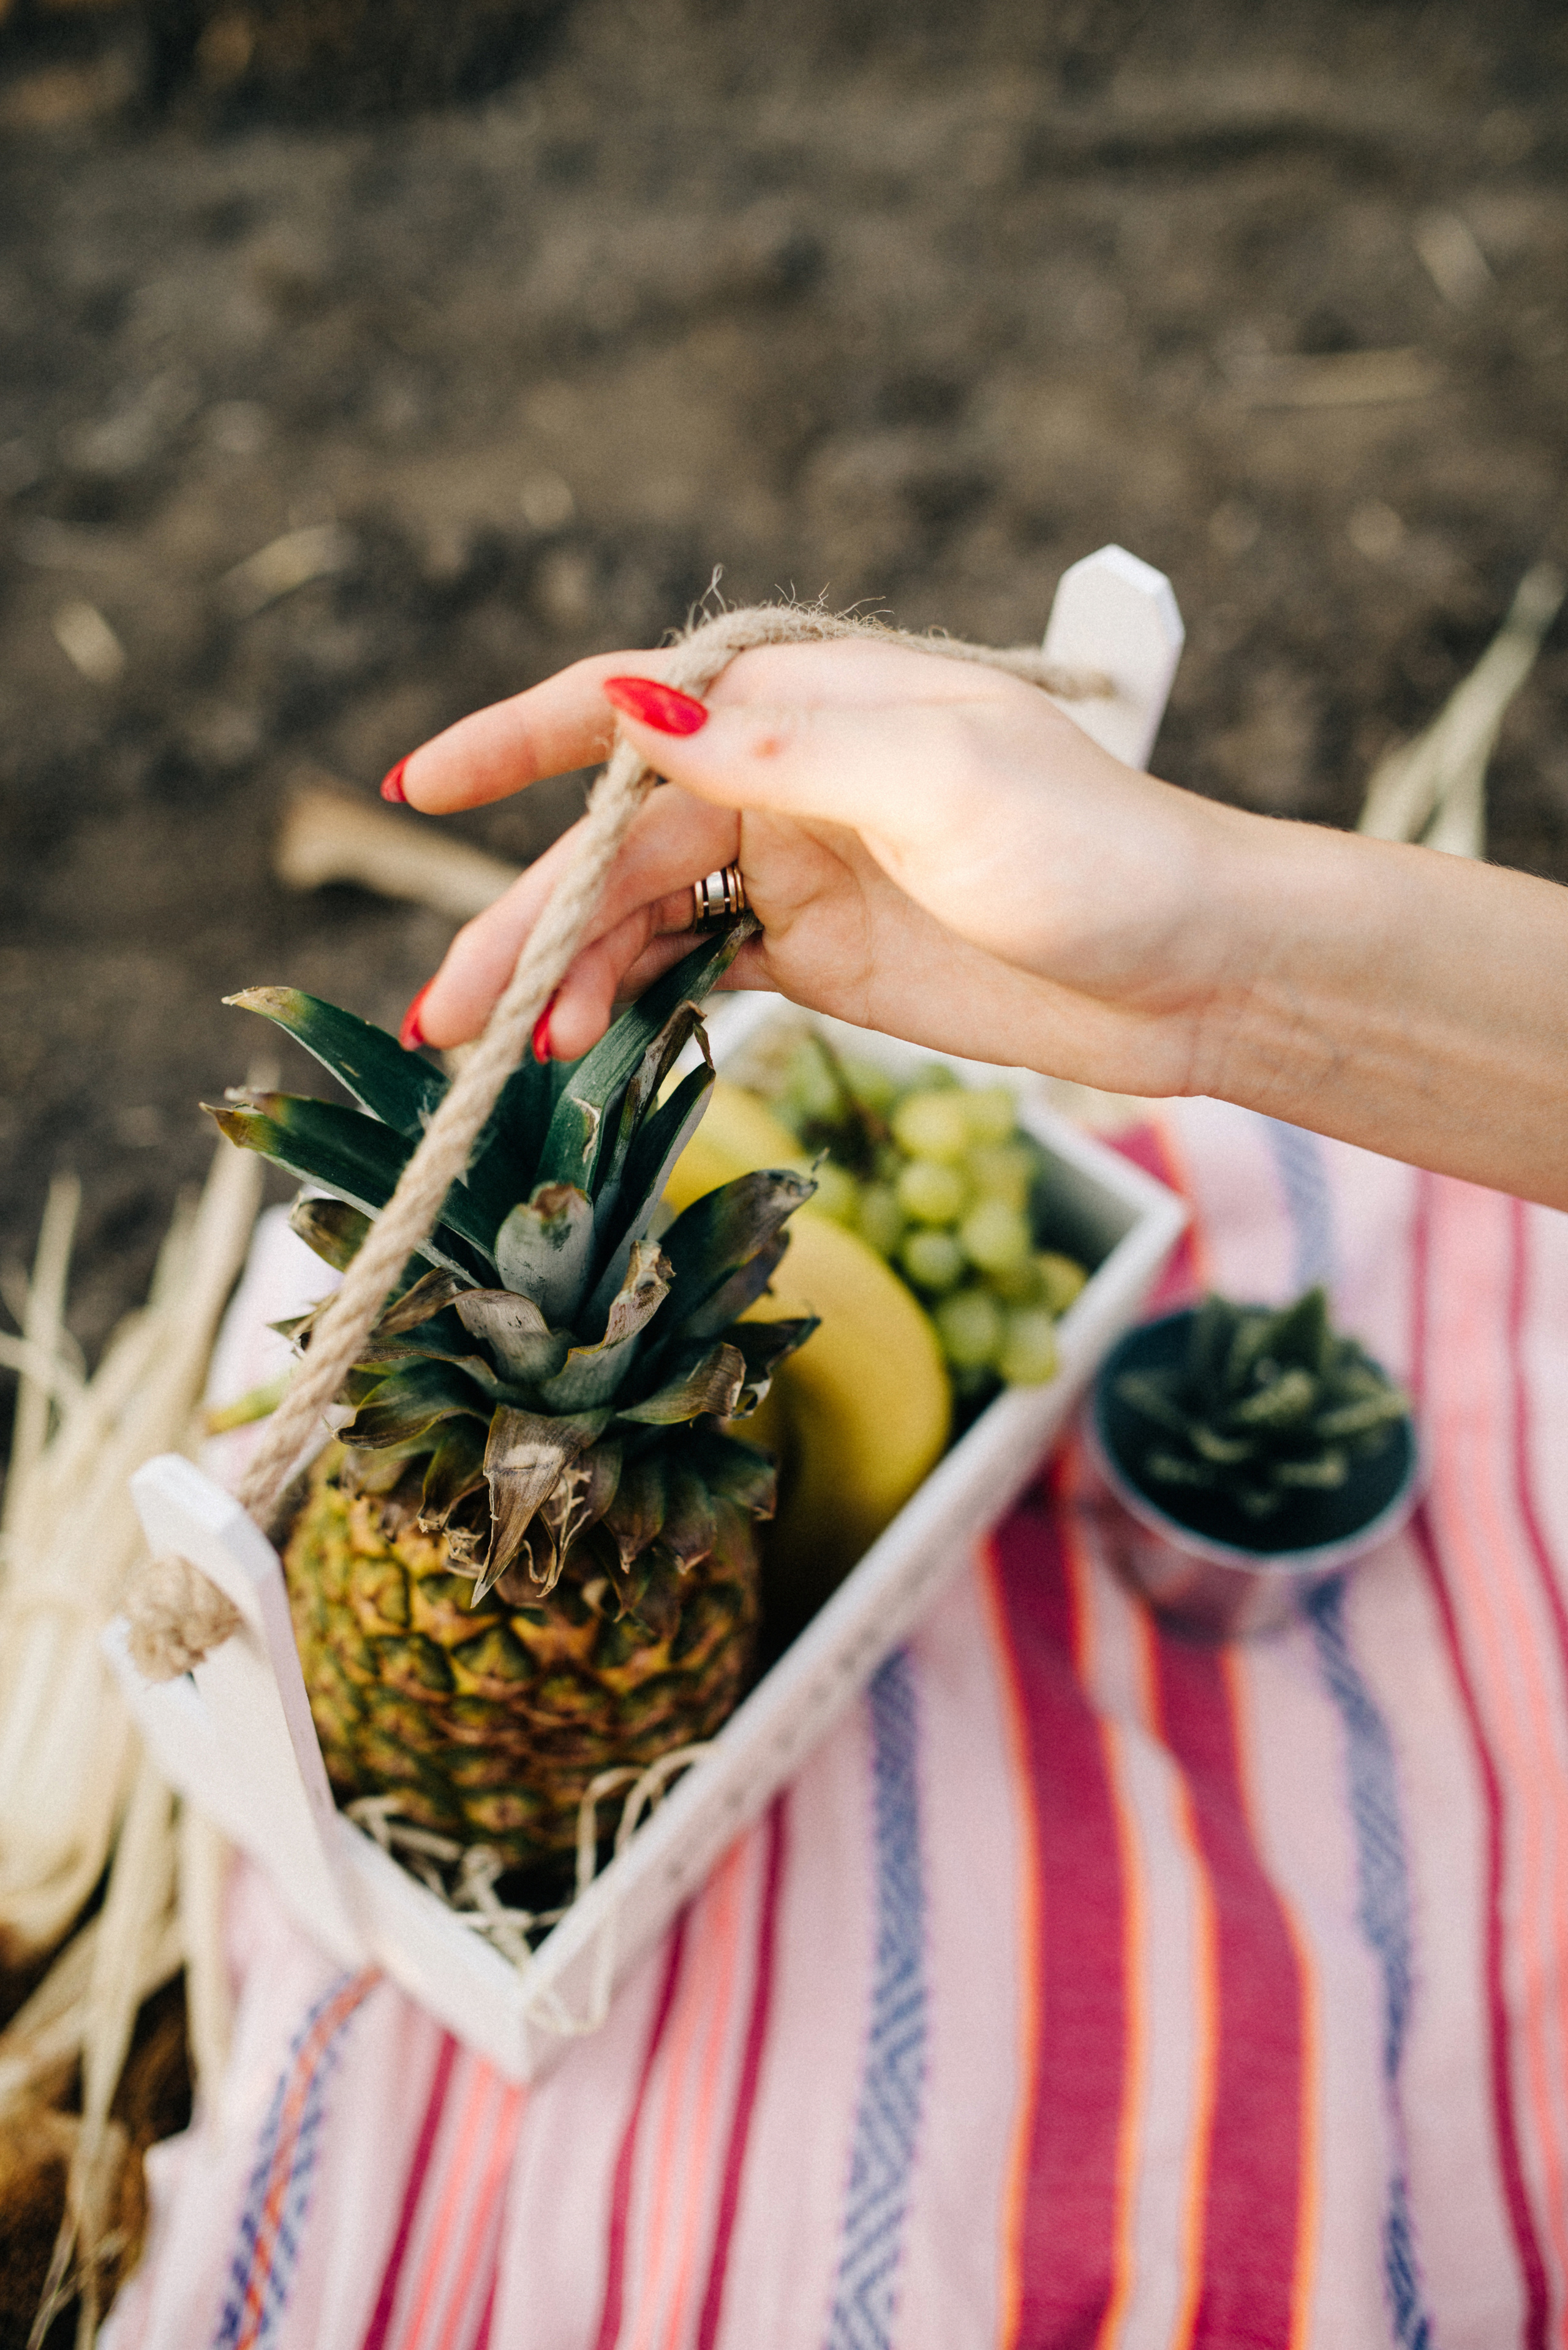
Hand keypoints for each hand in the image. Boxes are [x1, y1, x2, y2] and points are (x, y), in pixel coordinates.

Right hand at [393, 636, 1245, 1094]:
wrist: (1191, 967)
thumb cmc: (1092, 850)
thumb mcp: (941, 780)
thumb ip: (781, 751)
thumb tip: (636, 706)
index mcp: (805, 706)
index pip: (628, 706)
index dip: (515, 741)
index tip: (421, 786)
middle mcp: (783, 778)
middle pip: (616, 842)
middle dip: (529, 923)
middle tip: (450, 1015)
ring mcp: (796, 870)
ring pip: (643, 916)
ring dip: (574, 979)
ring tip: (513, 1056)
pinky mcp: (818, 954)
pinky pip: (694, 969)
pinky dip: (635, 1004)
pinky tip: (586, 1048)